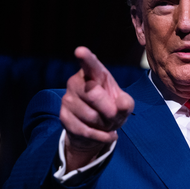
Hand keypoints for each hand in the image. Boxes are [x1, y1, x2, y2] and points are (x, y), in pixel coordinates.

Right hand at [60, 47, 134, 171]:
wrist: (96, 129)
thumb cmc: (111, 109)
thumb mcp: (124, 105)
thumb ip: (126, 104)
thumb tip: (122, 105)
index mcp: (93, 73)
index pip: (90, 64)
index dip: (85, 57)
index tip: (80, 51)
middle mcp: (76, 82)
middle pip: (94, 95)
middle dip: (109, 111)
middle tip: (113, 115)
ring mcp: (67, 99)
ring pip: (91, 116)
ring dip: (104, 125)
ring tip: (105, 123)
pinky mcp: (63, 117)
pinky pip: (85, 130)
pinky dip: (101, 136)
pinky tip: (106, 134)